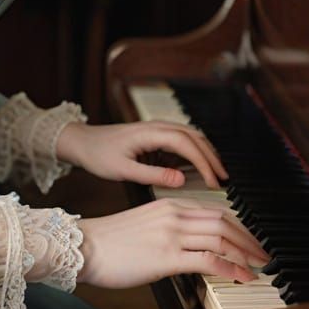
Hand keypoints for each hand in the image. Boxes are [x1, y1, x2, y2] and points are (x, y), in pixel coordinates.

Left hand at [56, 120, 226, 189]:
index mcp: (150, 133)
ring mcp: (157, 129)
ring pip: (190, 136)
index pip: (186, 144)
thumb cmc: (99, 155)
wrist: (83, 142)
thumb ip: (153, 175)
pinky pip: (181, 140)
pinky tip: (198, 167)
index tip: (214, 181)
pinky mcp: (155, 136)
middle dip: (211, 157)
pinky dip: (194, 152)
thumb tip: (181, 179)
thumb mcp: (123, 170)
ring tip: (217, 173)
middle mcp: (157, 126)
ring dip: (205, 152)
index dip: (204, 163)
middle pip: (194, 137)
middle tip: (224, 179)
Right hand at [76, 198, 269, 287]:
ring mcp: (171, 234)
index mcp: (169, 205)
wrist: (85, 246)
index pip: (214, 211)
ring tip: (258, 266)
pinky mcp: (166, 256)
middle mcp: (174, 214)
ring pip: (221, 237)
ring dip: (245, 253)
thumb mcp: (145, 226)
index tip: (250, 241)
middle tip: (264, 254)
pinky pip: (208, 260)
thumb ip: (169, 229)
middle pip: (224, 221)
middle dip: (248, 238)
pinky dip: (231, 268)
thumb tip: (189, 246)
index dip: (238, 226)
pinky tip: (242, 277)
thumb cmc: (110, 241)